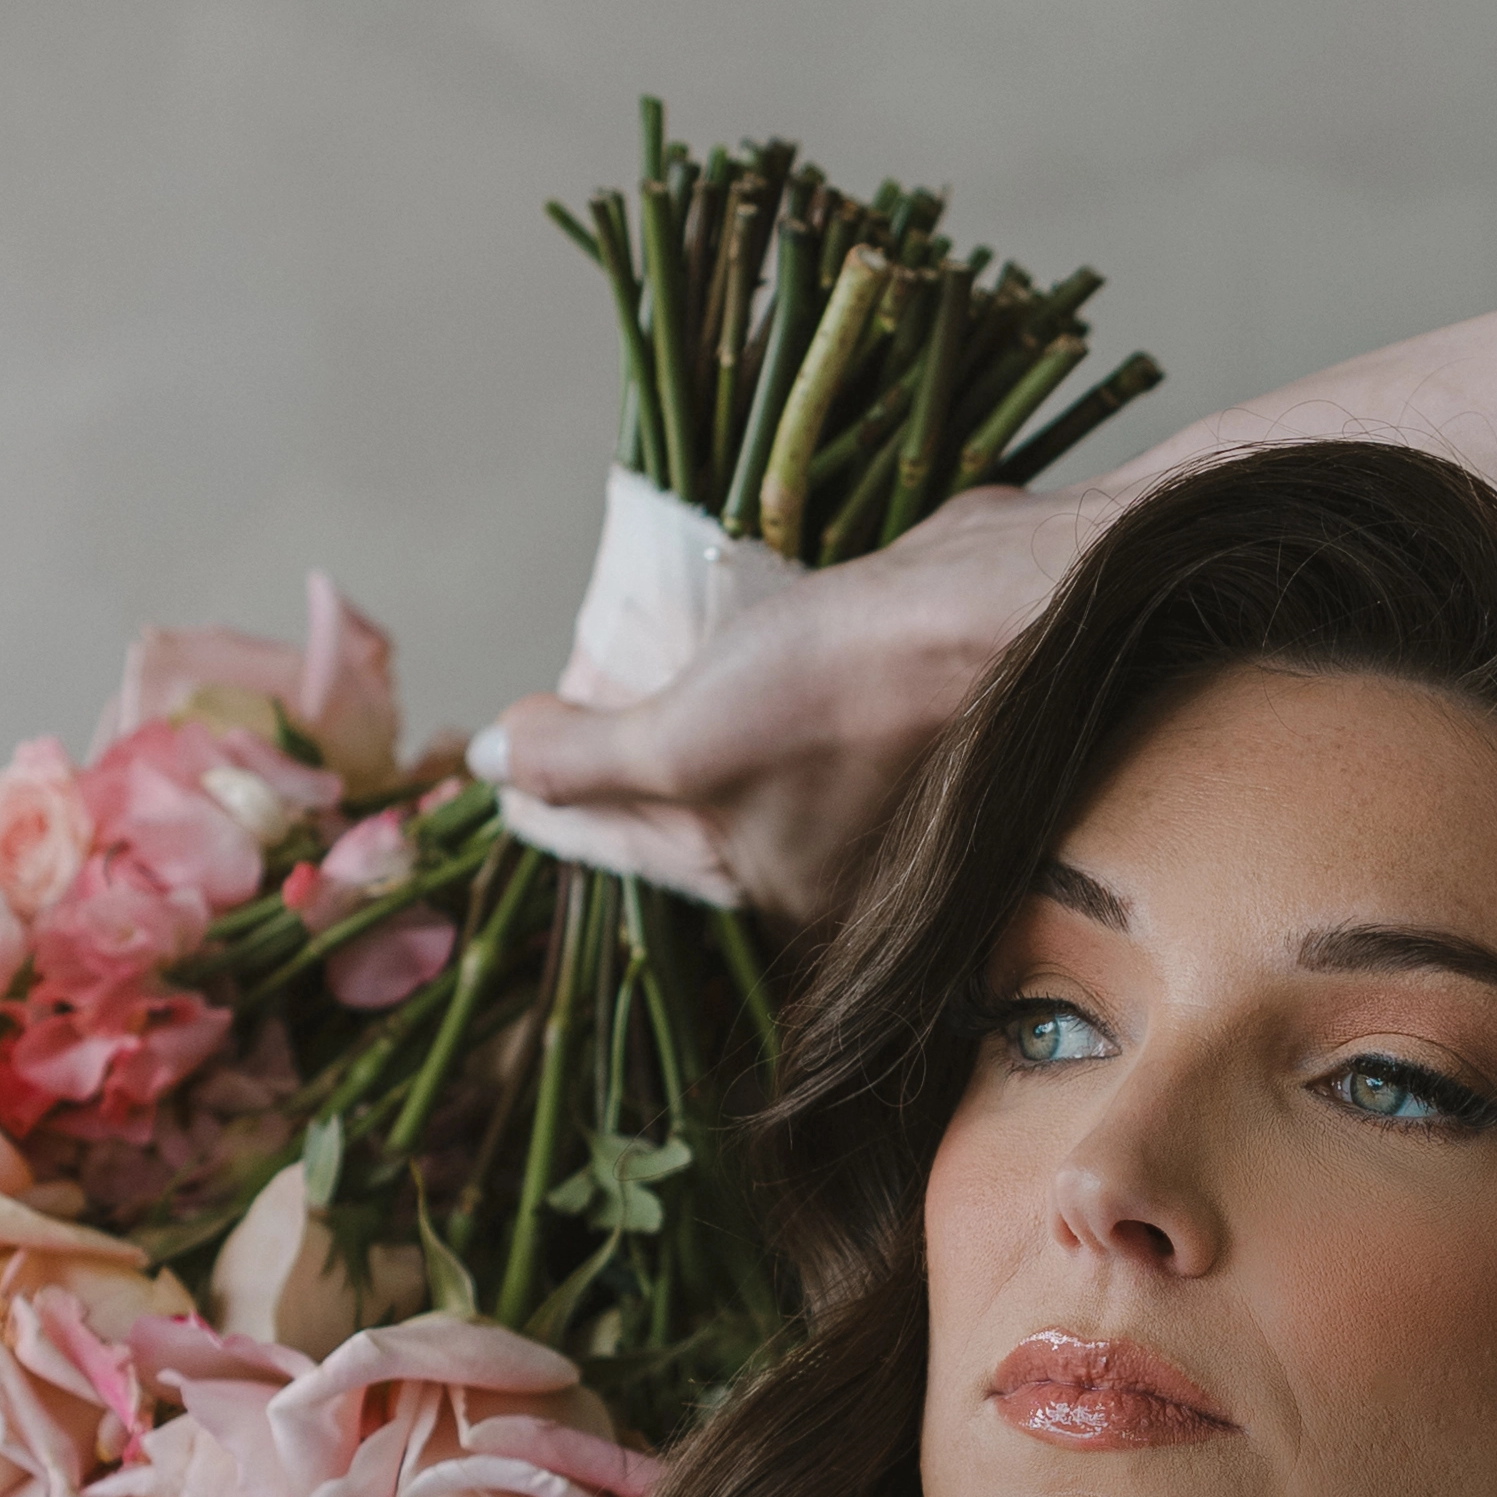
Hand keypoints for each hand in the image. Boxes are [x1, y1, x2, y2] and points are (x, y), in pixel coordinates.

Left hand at [470, 484, 1103, 915]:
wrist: (1009, 605)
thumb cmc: (847, 695)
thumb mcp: (683, 740)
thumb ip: (582, 762)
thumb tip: (488, 766)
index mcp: (781, 891)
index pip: (629, 851)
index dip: (553, 796)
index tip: (499, 757)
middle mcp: (827, 851)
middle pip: (683, 800)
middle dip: (615, 748)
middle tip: (549, 697)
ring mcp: (866, 773)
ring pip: (735, 740)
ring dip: (676, 693)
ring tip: (614, 645)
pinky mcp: (892, 695)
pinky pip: (788, 689)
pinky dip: (742, 654)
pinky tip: (708, 610)